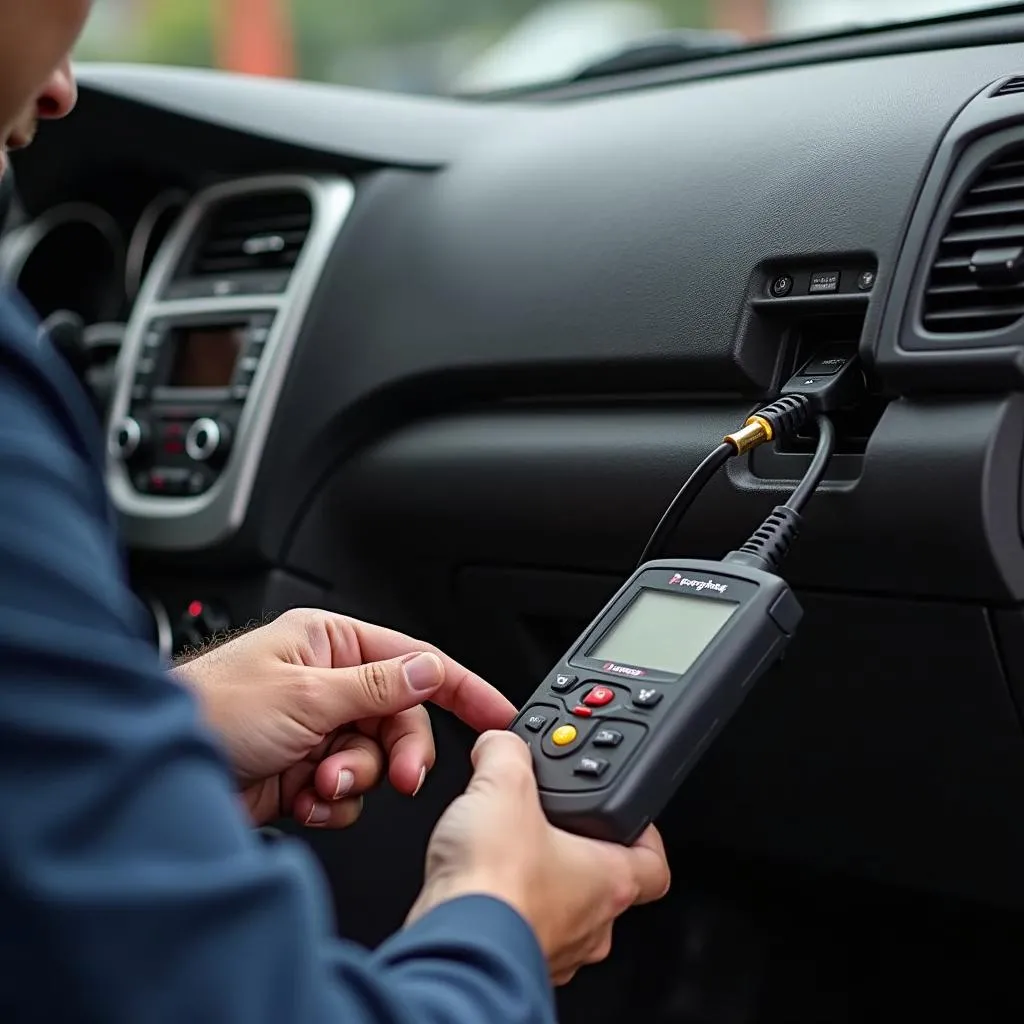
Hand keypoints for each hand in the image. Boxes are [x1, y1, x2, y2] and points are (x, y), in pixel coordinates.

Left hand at [171, 608, 516, 827]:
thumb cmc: (210, 711)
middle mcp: (328, 682)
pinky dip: (331, 800)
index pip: (415, 660)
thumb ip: (377, 686)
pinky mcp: (301, 768)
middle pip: (399, 719)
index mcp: (332, 643)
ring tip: (320, 783)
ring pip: (374, 758)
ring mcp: (315, 728)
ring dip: (354, 779)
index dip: (462, 688)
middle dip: (394, 752)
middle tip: (395, 779)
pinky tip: (303, 797)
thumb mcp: (306, 694)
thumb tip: (430, 671)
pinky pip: (346, 788)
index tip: (498, 714)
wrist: (153, 772)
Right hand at [406, 731, 670, 984]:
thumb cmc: (491, 881)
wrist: (450, 944)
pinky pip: (524, 931)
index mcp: (609, 880)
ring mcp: (557, 950)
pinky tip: (479, 885)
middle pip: (604, 883)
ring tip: (506, 850)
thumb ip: (508, 752)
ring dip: (541, 882)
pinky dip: (508, 907)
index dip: (643, 831)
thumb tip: (500, 743)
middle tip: (549, 821)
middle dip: (576, 851)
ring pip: (564, 912)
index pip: (654, 863)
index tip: (625, 810)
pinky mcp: (517, 964)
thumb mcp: (502, 784)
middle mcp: (593, 925)